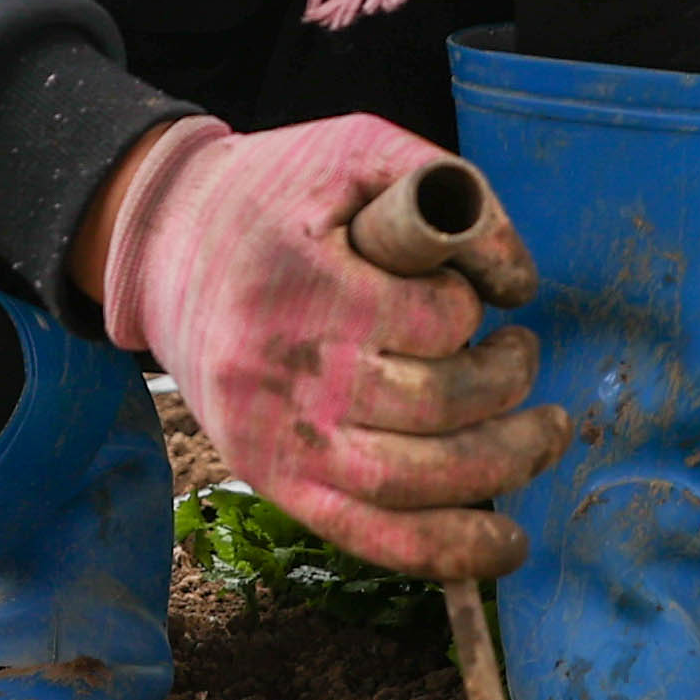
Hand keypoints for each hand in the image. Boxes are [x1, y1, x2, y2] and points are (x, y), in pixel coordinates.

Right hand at [84, 114, 566, 581]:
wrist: (159, 245)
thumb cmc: (267, 194)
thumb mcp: (351, 149)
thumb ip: (447, 188)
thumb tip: (516, 279)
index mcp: (308, 288)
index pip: (436, 320)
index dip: (474, 306)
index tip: (470, 294)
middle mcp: (291, 375)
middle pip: (439, 406)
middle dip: (508, 384)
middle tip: (523, 353)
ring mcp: (281, 438)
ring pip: (415, 482)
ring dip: (502, 464)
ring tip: (540, 432)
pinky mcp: (275, 479)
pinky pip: (371, 536)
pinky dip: (447, 550)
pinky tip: (505, 541)